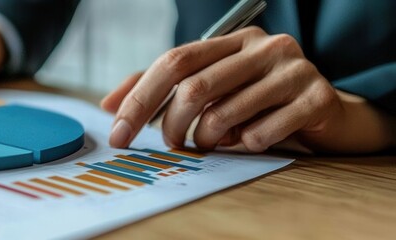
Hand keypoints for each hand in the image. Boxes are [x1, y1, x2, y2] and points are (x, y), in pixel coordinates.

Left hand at [100, 26, 393, 152]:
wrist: (325, 112)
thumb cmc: (258, 100)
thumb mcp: (211, 87)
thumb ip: (161, 89)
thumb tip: (108, 105)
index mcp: (232, 40)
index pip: (172, 62)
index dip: (139, 99)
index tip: (117, 133)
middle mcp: (263, 46)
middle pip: (194, 87)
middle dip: (171, 125)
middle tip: (171, 144)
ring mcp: (293, 69)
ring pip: (225, 113)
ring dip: (208, 139)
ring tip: (213, 142)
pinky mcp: (316, 97)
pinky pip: (261, 133)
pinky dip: (246, 146)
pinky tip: (252, 141)